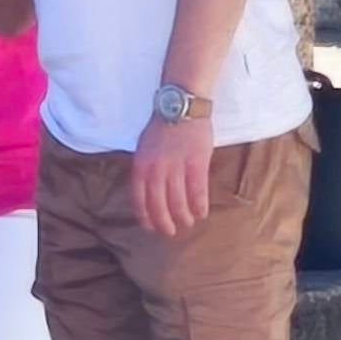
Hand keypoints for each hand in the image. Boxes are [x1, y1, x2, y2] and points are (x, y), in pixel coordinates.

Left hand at [132, 112, 216, 237]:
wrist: (181, 107)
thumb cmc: (162, 128)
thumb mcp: (143, 149)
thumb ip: (145, 170)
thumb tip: (146, 192)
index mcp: (140, 165)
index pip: (138, 198)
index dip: (145, 216)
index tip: (150, 227)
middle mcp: (155, 169)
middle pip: (157, 203)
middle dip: (164, 221)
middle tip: (170, 231)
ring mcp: (175, 166)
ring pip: (178, 200)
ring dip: (183, 215)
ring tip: (188, 223)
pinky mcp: (196, 163)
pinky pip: (197, 190)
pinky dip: (199, 204)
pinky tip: (202, 213)